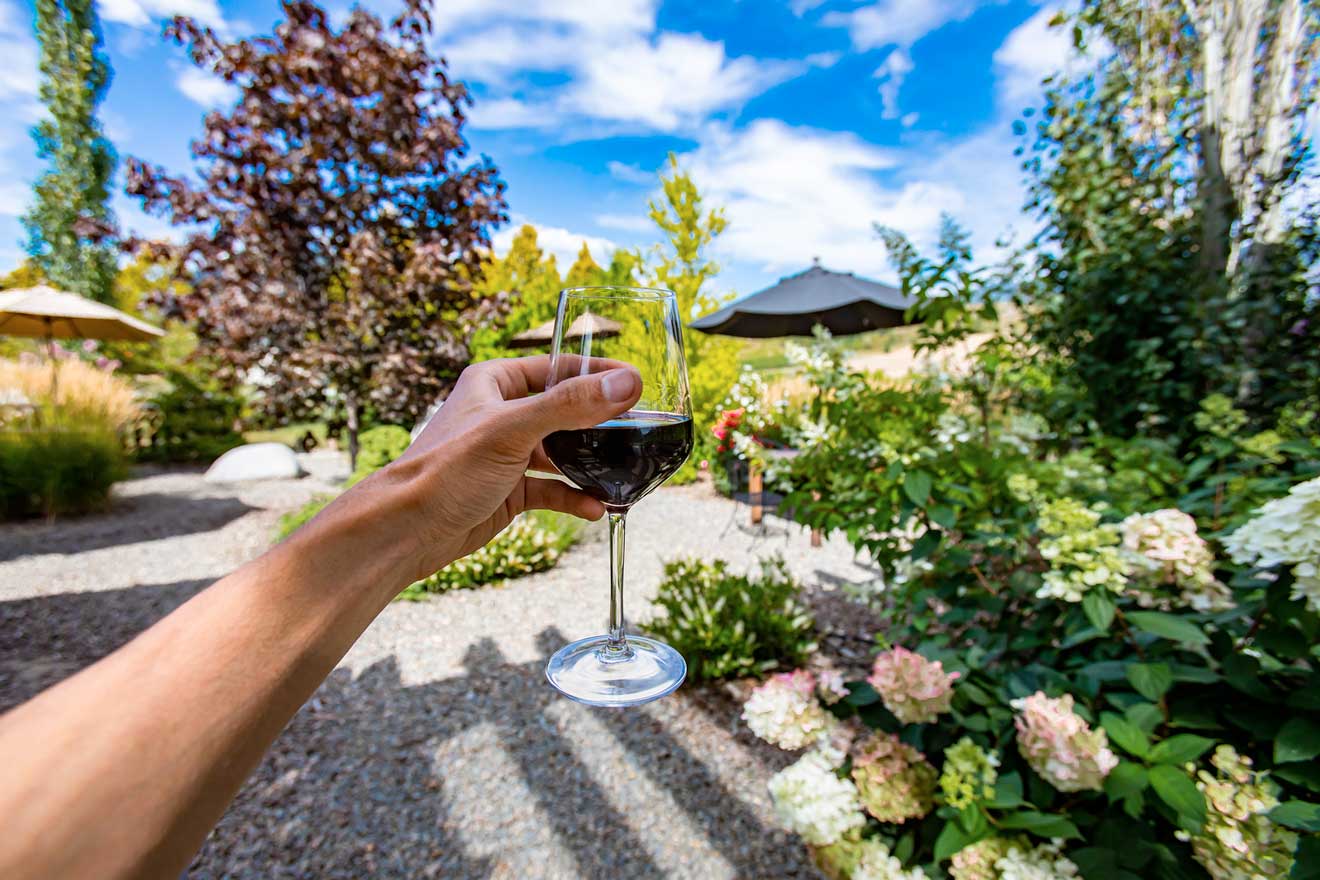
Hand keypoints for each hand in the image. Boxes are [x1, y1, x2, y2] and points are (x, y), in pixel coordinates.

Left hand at [353, 355, 640, 584]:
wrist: (407, 530)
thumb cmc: (445, 471)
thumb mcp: (512, 430)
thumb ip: (570, 406)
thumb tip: (626, 385)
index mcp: (495, 383)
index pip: (558, 368)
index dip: (598, 374)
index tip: (637, 384)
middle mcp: (502, 414)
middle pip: (565, 411)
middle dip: (600, 425)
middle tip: (637, 431)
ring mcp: (507, 454)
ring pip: (562, 453)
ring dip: (590, 464)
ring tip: (623, 472)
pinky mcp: (510, 490)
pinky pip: (552, 488)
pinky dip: (574, 496)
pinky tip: (596, 506)